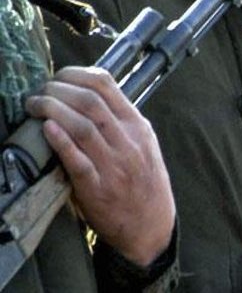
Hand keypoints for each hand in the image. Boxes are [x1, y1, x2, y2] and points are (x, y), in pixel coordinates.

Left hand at [24, 66, 174, 266]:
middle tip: (39, 92)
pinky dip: (61, 142)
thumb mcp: (143, 144)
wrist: (151, 224)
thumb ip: (121, 123)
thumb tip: (86, 98)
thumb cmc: (143, 182)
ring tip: (34, 105)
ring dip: (53, 110)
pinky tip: (47, 129)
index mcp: (138, 126)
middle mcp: (128, 141)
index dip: (76, 74)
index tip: (57, 77)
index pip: (107, 85)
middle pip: (90, 102)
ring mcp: (114, 164)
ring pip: (83, 126)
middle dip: (57, 90)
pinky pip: (78, 161)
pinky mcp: (98, 188)